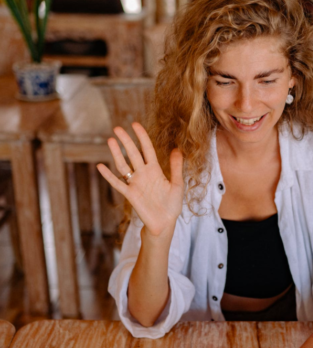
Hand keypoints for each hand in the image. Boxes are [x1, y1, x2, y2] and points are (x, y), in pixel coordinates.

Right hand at [96, 122, 183, 236]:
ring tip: (110, 140)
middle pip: (133, 154)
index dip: (142, 137)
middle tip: (117, 128)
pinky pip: (118, 184)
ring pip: (123, 165)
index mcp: (155, 170)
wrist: (165, 223)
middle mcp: (144, 174)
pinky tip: (100, 166)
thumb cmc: (172, 205)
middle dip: (126, 141)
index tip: (135, 124)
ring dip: (117, 154)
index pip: (147, 149)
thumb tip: (177, 149)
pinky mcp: (130, 195)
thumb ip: (176, 168)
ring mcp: (136, 184)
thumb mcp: (177, 185)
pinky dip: (109, 176)